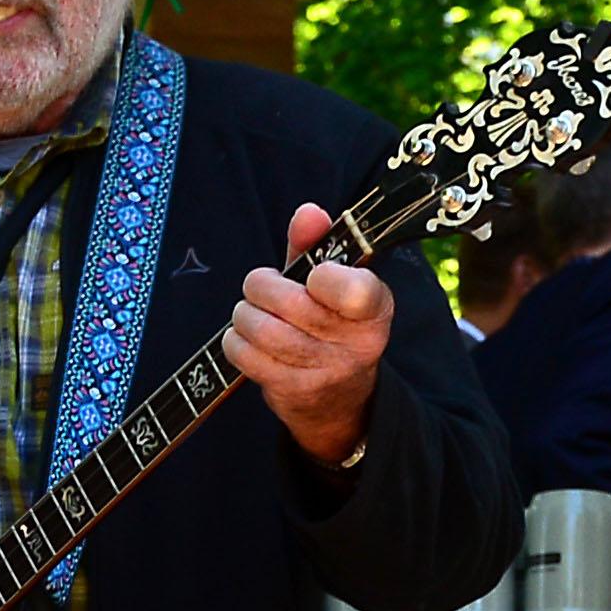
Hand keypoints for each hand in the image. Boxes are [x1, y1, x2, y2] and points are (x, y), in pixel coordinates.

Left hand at [223, 201, 392, 462]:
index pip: (355, 292)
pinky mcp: (294, 391)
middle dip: (261, 286)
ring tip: (249, 310)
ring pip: (263, 330)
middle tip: (260, 286)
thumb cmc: (331, 322)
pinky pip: (247, 357)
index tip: (313, 276)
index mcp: (375, 307)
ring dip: (244, 313)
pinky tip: (244, 336)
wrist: (339, 398)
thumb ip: (316, 244)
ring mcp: (325, 371)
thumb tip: (308, 212)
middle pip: (292, 304)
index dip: (323, 277)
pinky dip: (235, 340)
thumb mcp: (332, 282)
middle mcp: (356, 343)